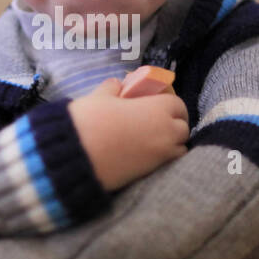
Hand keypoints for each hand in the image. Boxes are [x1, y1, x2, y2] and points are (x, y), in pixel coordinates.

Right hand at [67, 77, 188, 191]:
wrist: (75, 156)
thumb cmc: (90, 120)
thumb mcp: (99, 97)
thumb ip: (112, 88)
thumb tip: (117, 84)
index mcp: (157, 109)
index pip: (178, 105)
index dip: (169, 104)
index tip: (158, 104)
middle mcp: (165, 133)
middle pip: (183, 129)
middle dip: (174, 124)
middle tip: (156, 122)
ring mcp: (160, 156)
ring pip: (178, 149)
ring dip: (171, 143)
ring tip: (152, 139)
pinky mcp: (150, 174)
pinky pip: (166, 163)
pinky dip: (162, 158)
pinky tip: (145, 153)